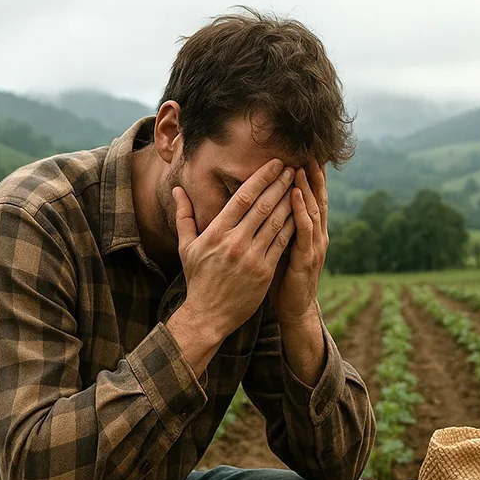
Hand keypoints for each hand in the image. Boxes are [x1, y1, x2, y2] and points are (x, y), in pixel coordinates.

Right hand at [172, 158, 296, 341]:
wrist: (208, 315)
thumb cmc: (197, 279)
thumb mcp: (186, 247)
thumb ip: (184, 216)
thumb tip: (178, 190)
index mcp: (217, 232)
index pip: (243, 197)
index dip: (261, 178)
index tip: (275, 164)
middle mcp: (236, 242)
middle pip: (263, 206)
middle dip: (280, 184)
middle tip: (293, 168)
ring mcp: (252, 257)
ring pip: (276, 223)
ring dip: (290, 202)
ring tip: (300, 185)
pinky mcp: (265, 271)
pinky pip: (282, 243)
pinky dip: (292, 226)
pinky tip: (301, 214)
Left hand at [269, 158, 328, 326]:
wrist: (295, 308)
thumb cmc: (283, 278)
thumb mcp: (280, 247)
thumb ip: (276, 225)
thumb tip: (261, 205)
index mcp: (310, 231)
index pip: (310, 197)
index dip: (309, 177)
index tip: (303, 154)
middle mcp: (317, 234)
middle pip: (317, 198)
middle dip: (313, 175)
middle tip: (308, 151)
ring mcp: (314, 245)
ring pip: (312, 209)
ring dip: (306, 187)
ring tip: (300, 165)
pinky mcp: (307, 257)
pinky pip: (305, 229)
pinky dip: (300, 210)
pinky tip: (294, 195)